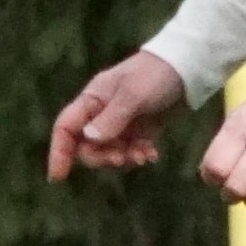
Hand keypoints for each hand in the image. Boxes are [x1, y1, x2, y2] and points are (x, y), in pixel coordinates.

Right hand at [47, 49, 186, 179]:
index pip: (66, 127)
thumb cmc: (155, 74)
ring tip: (143, 156)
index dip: (59, 151)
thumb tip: (87, 141)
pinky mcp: (139, 130)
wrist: (187, 68)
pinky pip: (130, 151)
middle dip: (101, 157)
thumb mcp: (133, 95)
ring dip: (123, 159)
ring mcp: (120, 123)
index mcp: (92, 100)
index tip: (58, 177)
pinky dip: (138, 156)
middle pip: (87, 146)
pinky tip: (152, 154)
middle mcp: (101, 113)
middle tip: (122, 158)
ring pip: (109, 152)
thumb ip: (112, 119)